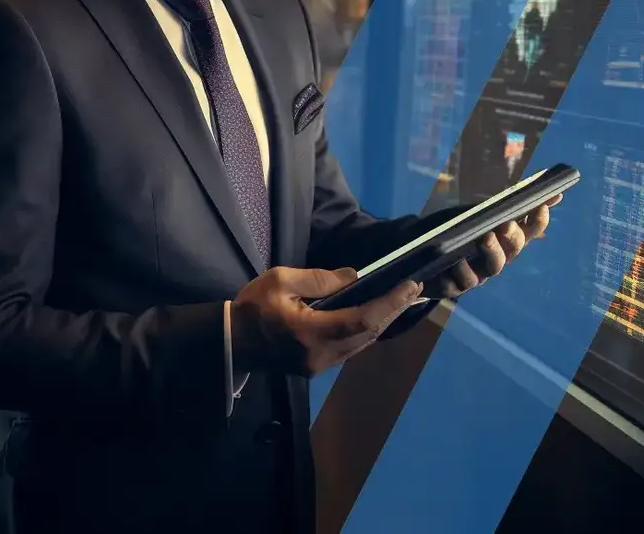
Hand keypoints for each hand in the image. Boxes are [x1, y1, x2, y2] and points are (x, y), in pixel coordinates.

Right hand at [231, 267, 423, 376]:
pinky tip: (375, 316)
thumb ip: (319, 279)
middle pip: (368, 334)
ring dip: (383, 322)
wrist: (230, 342)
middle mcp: (321, 354)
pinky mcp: (315, 367)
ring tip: (400, 300)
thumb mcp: (281, 280)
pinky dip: (366, 331)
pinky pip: (349, 349)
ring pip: (361, 344)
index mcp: (312, 332)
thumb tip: (354, 277)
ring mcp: (319, 365)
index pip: (363, 319)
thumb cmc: (252, 307)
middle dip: (393, 310)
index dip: (390, 303)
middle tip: (413, 289)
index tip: (410, 285)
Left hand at [429, 193, 558, 300]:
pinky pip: (461, 282)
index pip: (531, 230)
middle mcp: (498, 257)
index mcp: (506, 239)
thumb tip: (553, 192)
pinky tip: (455, 262)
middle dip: (512, 236)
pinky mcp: (456, 286)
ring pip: (493, 266)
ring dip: (491, 252)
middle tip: (506, 224)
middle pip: (513, 249)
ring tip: (484, 237)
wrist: (426, 258)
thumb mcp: (480, 213)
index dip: (537, 221)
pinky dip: (460, 273)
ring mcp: (479, 273)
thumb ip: (510, 203)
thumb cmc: (460, 233)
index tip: (540, 206)